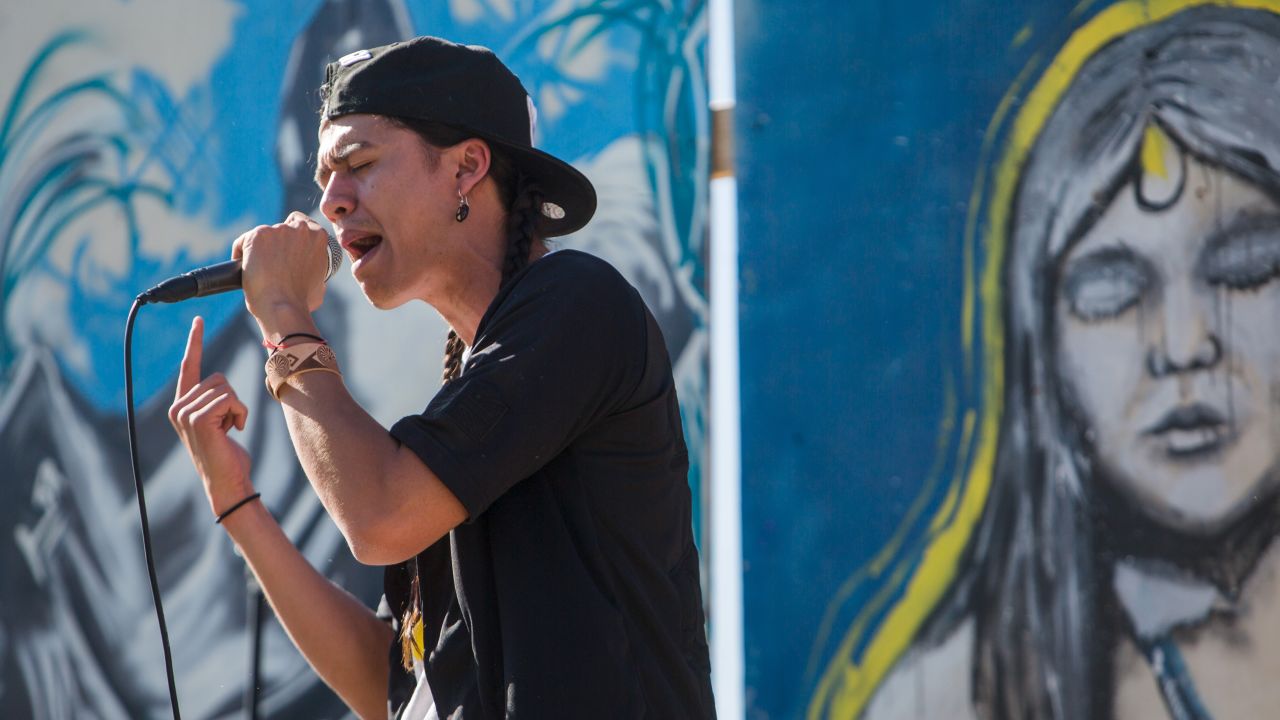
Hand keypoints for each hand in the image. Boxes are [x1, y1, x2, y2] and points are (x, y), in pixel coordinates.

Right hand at [168, 316, 254, 518]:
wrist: (227, 480)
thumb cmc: (228, 453)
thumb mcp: (220, 421)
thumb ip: (216, 401)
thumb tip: (223, 385)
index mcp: (182, 404)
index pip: (190, 366)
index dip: (195, 342)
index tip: (197, 320)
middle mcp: (178, 406)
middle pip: (218, 377)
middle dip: (233, 400)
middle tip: (228, 425)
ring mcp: (185, 412)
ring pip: (226, 388)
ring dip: (237, 408)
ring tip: (229, 429)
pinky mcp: (197, 418)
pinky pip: (230, 399)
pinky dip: (240, 414)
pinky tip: (233, 431)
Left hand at [233, 211, 331, 321]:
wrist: (283, 306)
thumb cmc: (301, 300)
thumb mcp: (319, 283)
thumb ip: (315, 270)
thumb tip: (311, 277)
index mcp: (318, 236)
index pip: (301, 223)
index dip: (291, 238)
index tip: (286, 252)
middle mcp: (299, 228)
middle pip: (280, 229)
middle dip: (275, 244)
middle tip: (271, 264)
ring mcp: (277, 230)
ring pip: (262, 236)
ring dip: (258, 249)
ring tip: (256, 270)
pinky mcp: (256, 236)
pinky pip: (243, 241)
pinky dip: (241, 254)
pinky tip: (243, 268)